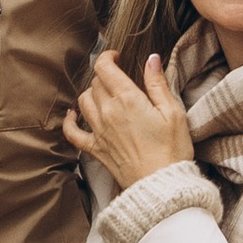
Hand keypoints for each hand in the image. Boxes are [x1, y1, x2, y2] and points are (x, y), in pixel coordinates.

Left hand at [62, 49, 196, 189]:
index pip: (105, 68)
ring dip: (92, 93)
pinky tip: (73, 115)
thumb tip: (151, 59)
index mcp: (128, 99)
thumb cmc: (172, 150)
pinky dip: (69, 121)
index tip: (117, 57)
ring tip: (104, 94)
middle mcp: (108, 112)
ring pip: (83, 101)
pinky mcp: (95, 149)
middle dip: (105, 75)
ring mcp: (99, 131)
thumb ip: (158, 84)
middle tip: (119, 78)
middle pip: (95, 83)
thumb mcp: (173, 112)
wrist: (161, 185)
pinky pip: (72, 132)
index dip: (108, 57)